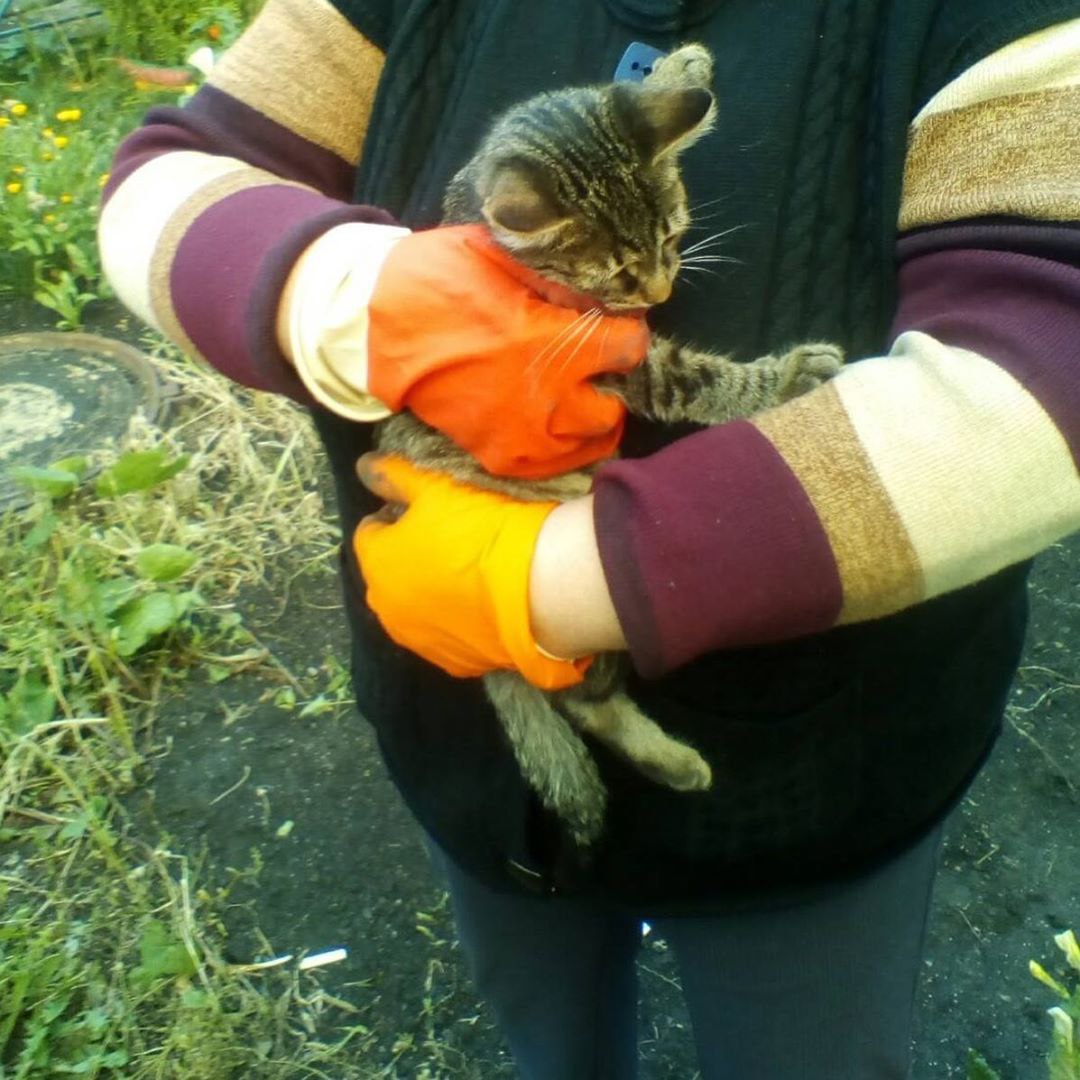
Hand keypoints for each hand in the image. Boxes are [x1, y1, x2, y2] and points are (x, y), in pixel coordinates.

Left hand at [353, 455, 592, 688]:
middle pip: (389, 575)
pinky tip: (481, 605)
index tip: (423, 512)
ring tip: (466, 575)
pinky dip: (456, 621)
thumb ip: (394, 477)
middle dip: (407, 559)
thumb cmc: (481, 531)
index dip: (395, 518)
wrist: (537, 590)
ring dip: (428, 593)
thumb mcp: (437, 489)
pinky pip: (447, 635)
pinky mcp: (453, 664)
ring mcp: (419, 641)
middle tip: (448, 542)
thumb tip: (362, 467)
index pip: (370, 534)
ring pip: (415, 609)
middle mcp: (386, 608)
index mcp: (376, 563)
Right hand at [369, 226, 648, 477]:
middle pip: (616, 402)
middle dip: (613, 380)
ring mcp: (523, 435)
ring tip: (580, 393)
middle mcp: (545, 398)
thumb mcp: (499, 256)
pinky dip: (567, 445)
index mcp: (548, 341)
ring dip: (594, 415)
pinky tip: (557, 421)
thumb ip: (557, 277)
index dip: (627, 332)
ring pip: (595, 439)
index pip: (628, 347)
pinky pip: (558, 464)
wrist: (373, 329)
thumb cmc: (437, 280)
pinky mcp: (500, 457)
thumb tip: (606, 289)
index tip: (617, 324)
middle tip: (597, 363)